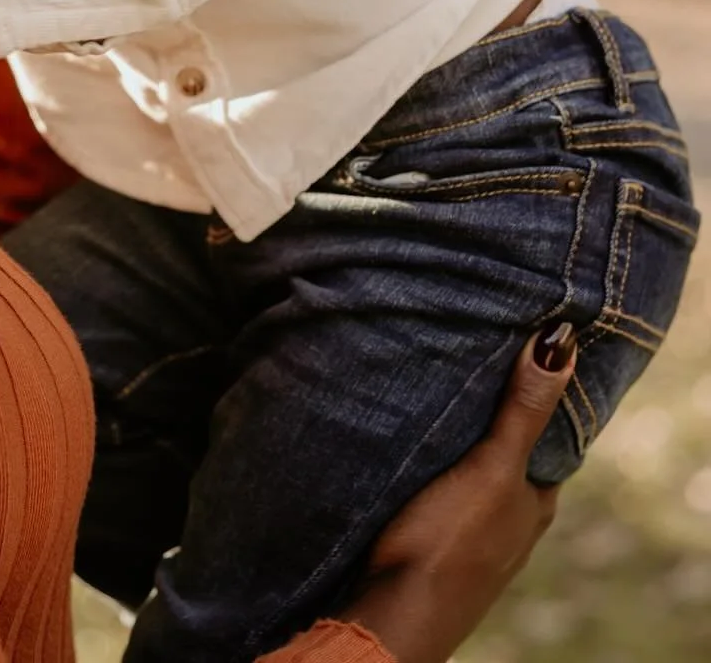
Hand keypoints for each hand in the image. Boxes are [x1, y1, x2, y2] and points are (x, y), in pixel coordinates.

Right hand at [343, 322, 576, 662]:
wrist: (394, 616)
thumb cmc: (449, 544)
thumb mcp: (490, 469)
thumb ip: (522, 411)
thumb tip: (561, 341)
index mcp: (535, 505)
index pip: (549, 441)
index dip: (538, 398)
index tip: (521, 351)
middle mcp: (513, 526)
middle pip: (510, 458)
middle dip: (492, 418)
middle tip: (468, 364)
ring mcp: (474, 542)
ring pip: (474, 479)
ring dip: (459, 446)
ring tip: (432, 398)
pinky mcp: (434, 548)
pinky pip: (444, 496)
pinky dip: (435, 471)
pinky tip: (411, 457)